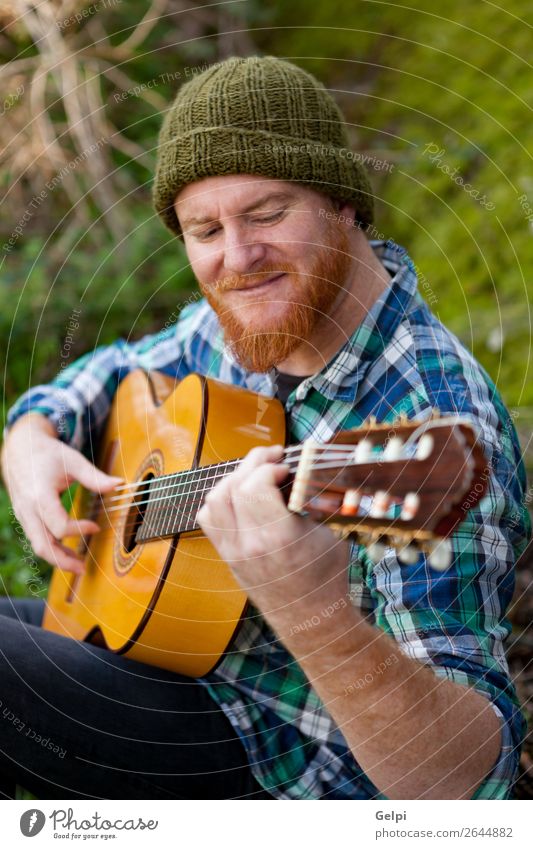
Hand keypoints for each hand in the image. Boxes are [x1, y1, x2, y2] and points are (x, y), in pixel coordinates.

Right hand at [1, 414, 121, 573]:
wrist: (20, 449)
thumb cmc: (48, 454)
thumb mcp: (72, 461)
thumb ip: (94, 476)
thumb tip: (120, 485)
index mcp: (40, 496)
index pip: (59, 525)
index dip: (79, 530)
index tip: (96, 526)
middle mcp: (28, 510)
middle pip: (42, 546)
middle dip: (63, 561)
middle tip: (84, 568)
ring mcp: (24, 516)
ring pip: (38, 546)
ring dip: (58, 558)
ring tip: (79, 565)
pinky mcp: (25, 518)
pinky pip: (37, 539)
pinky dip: (52, 549)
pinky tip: (68, 552)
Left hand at [196, 445, 349, 623]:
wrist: (311, 617)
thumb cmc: (326, 576)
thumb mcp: (328, 533)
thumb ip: (310, 501)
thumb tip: (299, 469)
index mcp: (278, 537)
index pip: (256, 485)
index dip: (269, 465)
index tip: (286, 465)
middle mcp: (249, 544)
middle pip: (233, 487)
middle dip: (252, 463)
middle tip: (272, 458)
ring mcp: (233, 552)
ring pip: (214, 500)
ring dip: (234, 478)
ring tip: (256, 473)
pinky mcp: (227, 556)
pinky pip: (208, 518)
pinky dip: (220, 500)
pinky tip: (241, 496)